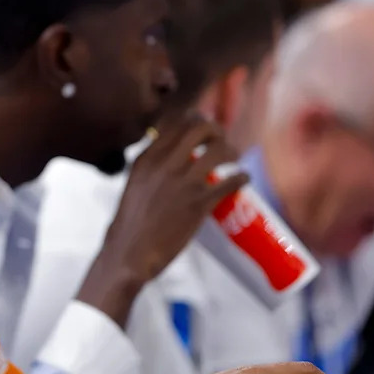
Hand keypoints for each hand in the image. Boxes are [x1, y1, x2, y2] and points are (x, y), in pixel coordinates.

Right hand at [77, 115, 247, 324]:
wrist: (129, 253)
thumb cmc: (130, 224)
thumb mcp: (134, 184)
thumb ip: (150, 169)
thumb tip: (168, 160)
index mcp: (146, 159)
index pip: (174, 123)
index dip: (194, 120)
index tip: (203, 128)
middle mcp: (164, 165)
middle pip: (199, 128)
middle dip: (216, 130)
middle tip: (222, 141)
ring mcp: (182, 184)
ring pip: (219, 151)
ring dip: (232, 151)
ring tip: (235, 159)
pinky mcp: (198, 204)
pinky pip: (230, 181)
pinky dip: (242, 177)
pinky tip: (243, 179)